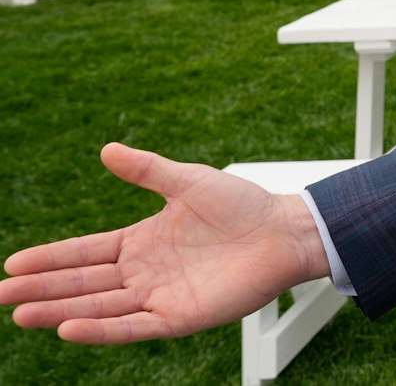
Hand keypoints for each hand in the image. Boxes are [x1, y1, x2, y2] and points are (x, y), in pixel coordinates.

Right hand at [0, 144, 328, 343]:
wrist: (285, 231)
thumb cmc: (243, 205)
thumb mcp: (188, 181)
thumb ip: (147, 170)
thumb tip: (106, 150)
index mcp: (141, 242)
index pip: (85, 253)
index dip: (50, 259)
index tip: (12, 263)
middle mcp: (144, 272)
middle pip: (83, 284)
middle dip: (42, 289)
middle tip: (2, 294)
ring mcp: (160, 296)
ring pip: (100, 307)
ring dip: (61, 311)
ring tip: (21, 314)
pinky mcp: (180, 317)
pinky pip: (134, 327)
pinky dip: (102, 329)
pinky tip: (69, 328)